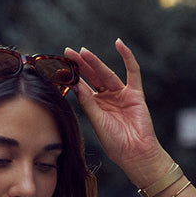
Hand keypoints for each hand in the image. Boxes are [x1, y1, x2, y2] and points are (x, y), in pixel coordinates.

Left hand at [65, 39, 170, 186]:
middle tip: (69, 52)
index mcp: (95, 107)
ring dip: (96, 62)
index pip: (82, 87)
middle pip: (92, 77)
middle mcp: (107, 98)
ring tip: (84, 52)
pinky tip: (119, 44)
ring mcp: (121, 94)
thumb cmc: (115, 142)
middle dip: (81, 65)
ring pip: (107, 74)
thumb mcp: (97, 121)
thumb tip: (76, 85)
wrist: (134, 153)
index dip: (72, 77)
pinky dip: (127, 57)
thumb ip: (88, 103)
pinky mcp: (135, 93)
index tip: (60, 66)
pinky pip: (132, 72)